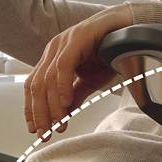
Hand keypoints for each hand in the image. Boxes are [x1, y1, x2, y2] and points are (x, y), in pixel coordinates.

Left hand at [23, 5, 143, 138]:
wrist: (129, 28)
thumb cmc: (109, 50)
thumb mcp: (90, 80)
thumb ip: (75, 96)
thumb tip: (64, 115)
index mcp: (52, 58)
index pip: (33, 87)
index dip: (31, 109)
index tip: (36, 130)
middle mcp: (53, 49)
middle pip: (36, 86)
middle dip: (39, 113)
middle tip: (46, 133)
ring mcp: (63, 42)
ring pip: (48, 79)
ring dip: (52, 105)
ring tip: (60, 123)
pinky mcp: (77, 38)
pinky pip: (64, 65)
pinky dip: (63, 86)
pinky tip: (66, 102)